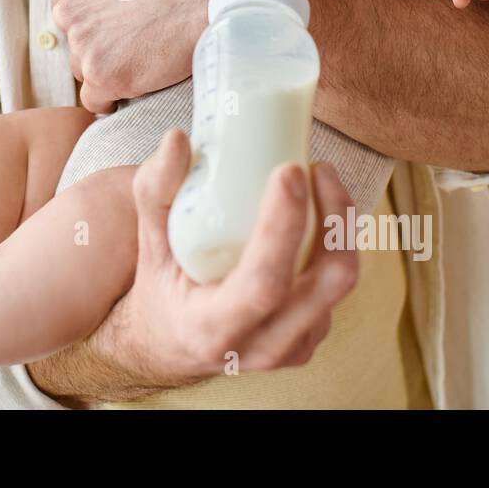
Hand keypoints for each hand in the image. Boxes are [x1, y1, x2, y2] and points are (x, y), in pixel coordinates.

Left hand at [53, 0, 229, 111]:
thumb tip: (93, 18)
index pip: (68, 15)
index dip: (94, 24)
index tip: (116, 26)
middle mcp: (68, 13)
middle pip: (76, 46)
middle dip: (100, 49)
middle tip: (135, 44)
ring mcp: (83, 46)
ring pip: (85, 72)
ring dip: (108, 71)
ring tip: (142, 59)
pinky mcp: (101, 76)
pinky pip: (94, 101)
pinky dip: (111, 99)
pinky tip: (134, 84)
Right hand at [92, 129, 358, 388]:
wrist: (171, 347)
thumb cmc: (160, 290)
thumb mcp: (148, 245)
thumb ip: (155, 192)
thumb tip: (177, 139)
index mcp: (213, 329)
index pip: (265, 282)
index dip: (284, 225)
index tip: (289, 171)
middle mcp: (262, 347)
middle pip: (327, 284)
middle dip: (334, 216)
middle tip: (317, 168)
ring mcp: (293, 348)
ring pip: (339, 283)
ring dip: (340, 225)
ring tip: (319, 180)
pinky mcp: (310, 338)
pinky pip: (336, 288)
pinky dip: (335, 242)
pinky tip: (315, 212)